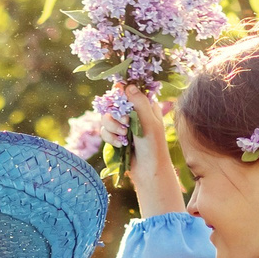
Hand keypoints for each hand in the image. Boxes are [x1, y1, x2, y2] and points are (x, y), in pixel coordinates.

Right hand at [119, 83, 185, 220]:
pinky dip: (110, 138)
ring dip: (112, 127)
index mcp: (145, 106)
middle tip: (125, 122)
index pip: (128, 91)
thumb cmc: (154, 146)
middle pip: (113, 103)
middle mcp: (134, 113)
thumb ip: (139, 103)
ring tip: (123, 136)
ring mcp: (124, 125)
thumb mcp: (149, 122)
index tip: (118, 99)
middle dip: (115, 114)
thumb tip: (127, 85)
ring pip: (106, 117)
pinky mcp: (116, 137)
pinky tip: (120, 145)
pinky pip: (104, 131)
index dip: (120, 94)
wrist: (149, 171)